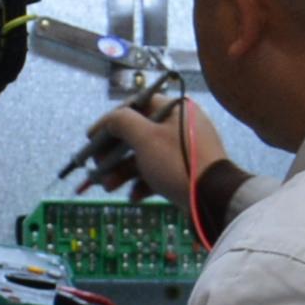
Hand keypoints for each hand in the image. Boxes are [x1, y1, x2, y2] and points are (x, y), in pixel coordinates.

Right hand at [77, 95, 221, 208]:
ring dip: (123, 171)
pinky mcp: (186, 171)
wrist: (213, 198)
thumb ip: (121, 122)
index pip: (135, 106)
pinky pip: (158, 172)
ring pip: (145, 156)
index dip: (110, 121)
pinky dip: (143, 183)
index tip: (91, 137)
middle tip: (96, 166)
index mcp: (174, 108)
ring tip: (108, 186)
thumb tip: (110, 120)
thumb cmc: (177, 162)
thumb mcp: (144, 137)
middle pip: (137, 134)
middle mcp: (180, 124)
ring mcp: (184, 150)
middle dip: (113, 153)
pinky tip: (134, 196)